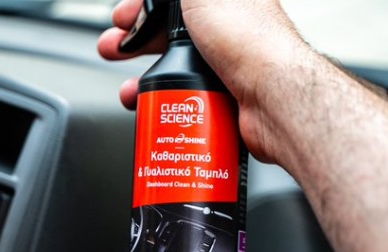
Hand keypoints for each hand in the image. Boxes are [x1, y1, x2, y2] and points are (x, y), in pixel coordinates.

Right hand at [98, 0, 309, 163]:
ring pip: (176, 69)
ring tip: (126, 89)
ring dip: (144, 78)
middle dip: (135, 41)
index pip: (175, 3)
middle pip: (170, 34)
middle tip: (113, 49)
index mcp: (225, 2)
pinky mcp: (226, 98)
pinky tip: (150, 106)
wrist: (274, 96)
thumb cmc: (249, 40)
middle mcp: (228, 31)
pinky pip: (187, 98)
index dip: (144, 8)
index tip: (122, 17)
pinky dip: (164, 103)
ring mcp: (228, 66)